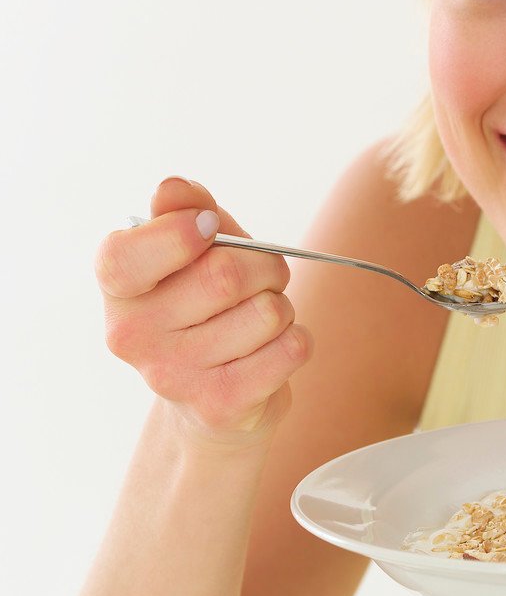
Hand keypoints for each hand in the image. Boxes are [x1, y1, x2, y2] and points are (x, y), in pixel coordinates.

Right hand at [96, 176, 312, 445]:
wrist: (214, 396)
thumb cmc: (207, 301)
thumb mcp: (197, 244)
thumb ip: (187, 207)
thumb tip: (172, 189)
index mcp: (118, 287)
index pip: (127, 255)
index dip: (181, 232)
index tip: (209, 230)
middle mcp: (132, 336)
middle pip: (225, 275)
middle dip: (265, 266)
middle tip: (261, 277)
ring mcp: (172, 377)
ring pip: (268, 311)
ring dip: (281, 305)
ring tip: (259, 318)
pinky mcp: (218, 406)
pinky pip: (290, 349)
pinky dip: (297, 339)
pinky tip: (272, 349)